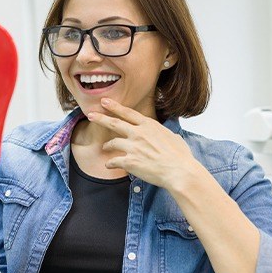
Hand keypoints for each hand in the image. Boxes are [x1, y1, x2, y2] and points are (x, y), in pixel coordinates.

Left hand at [87, 98, 202, 191]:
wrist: (179, 171)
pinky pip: (114, 161)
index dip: (115, 107)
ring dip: (107, 145)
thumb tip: (168, 136)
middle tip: (91, 115)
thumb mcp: (174, 138)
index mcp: (149, 125)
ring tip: (105, 147)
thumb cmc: (180, 156)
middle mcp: (139, 133)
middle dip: (101, 118)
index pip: (128, 113)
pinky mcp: (130, 161)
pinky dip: (110, 163)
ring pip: (113, 143)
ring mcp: (133, 147)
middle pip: (115, 123)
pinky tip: (109, 165)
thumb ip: (166, 134)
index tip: (105, 101)